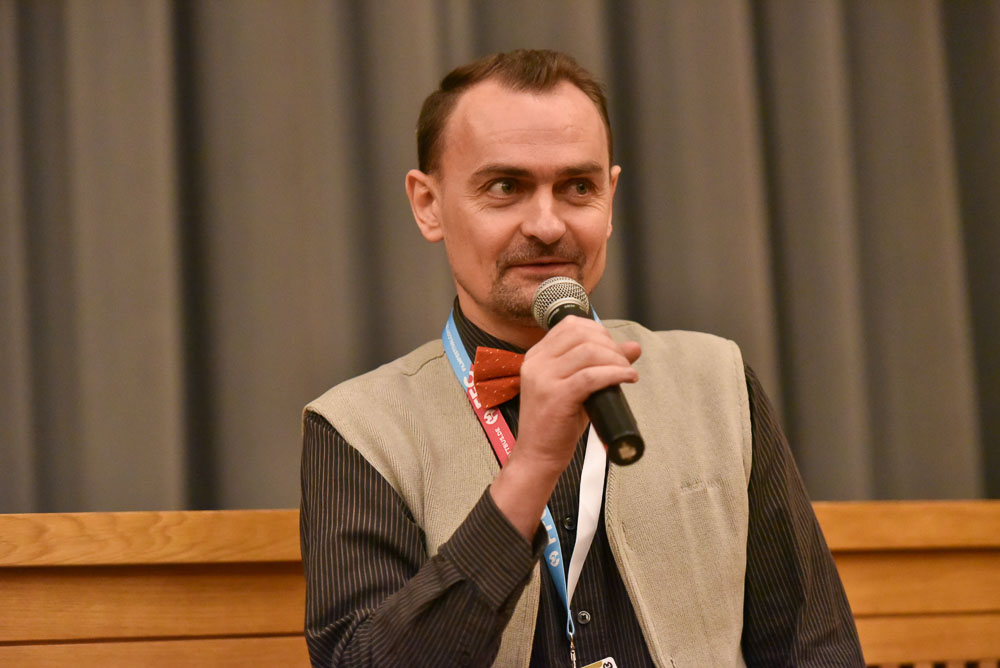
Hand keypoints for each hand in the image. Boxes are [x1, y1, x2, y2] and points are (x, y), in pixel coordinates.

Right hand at [490, 316, 640, 537]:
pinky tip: (627, 379)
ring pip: (588, 352)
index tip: (612, 348)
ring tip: (626, 373)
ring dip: (615, 359)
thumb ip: (600, 365)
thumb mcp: (577, 387)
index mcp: (537, 356)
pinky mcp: (555, 396)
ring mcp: (543, 379)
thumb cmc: (556, 423)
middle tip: (622, 363)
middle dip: (610, 345)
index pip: (570, 325)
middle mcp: (536, 362)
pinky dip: (614, 374)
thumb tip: (633, 347)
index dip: (598, 331)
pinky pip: (591, 376)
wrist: (537, 456)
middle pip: (581, 335)